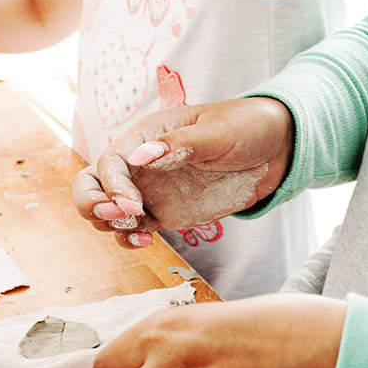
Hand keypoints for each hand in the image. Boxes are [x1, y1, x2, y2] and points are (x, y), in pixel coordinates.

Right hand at [70, 98, 294, 246]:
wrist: (276, 147)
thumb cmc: (246, 126)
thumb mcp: (217, 132)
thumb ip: (179, 145)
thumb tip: (139, 156)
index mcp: (147, 134)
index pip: (110, 161)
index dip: (112, 185)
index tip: (131, 205)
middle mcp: (141, 163)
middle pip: (91, 183)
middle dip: (90, 204)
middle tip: (116, 217)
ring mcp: (150, 189)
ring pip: (106, 210)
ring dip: (109, 225)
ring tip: (140, 233)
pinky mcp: (164, 211)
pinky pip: (133, 228)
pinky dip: (129, 238)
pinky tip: (146, 241)